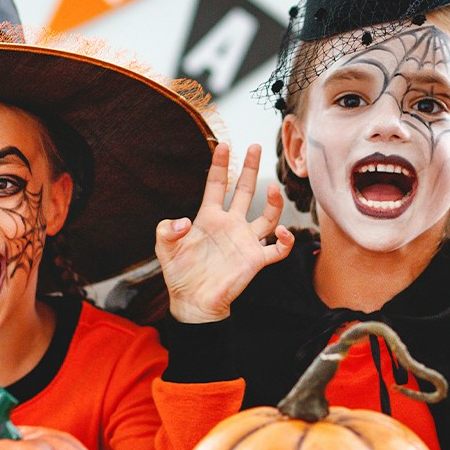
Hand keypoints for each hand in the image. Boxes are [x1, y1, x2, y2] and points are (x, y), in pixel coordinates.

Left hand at [156, 142, 294, 322]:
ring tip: (274, 189)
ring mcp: (245, 241)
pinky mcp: (255, 260)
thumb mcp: (165, 249)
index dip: (221, 166)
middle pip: (245, 191)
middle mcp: (230, 225)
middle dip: (251, 168)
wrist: (193, 302)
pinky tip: (282, 233)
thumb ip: (166, 230)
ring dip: (274, 202)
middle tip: (255, 146)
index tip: (224, 146)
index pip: (218, 185)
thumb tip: (181, 221)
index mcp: (209, 218)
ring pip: (267, 216)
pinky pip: (278, 249)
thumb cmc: (180, 274)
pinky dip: (285, 241)